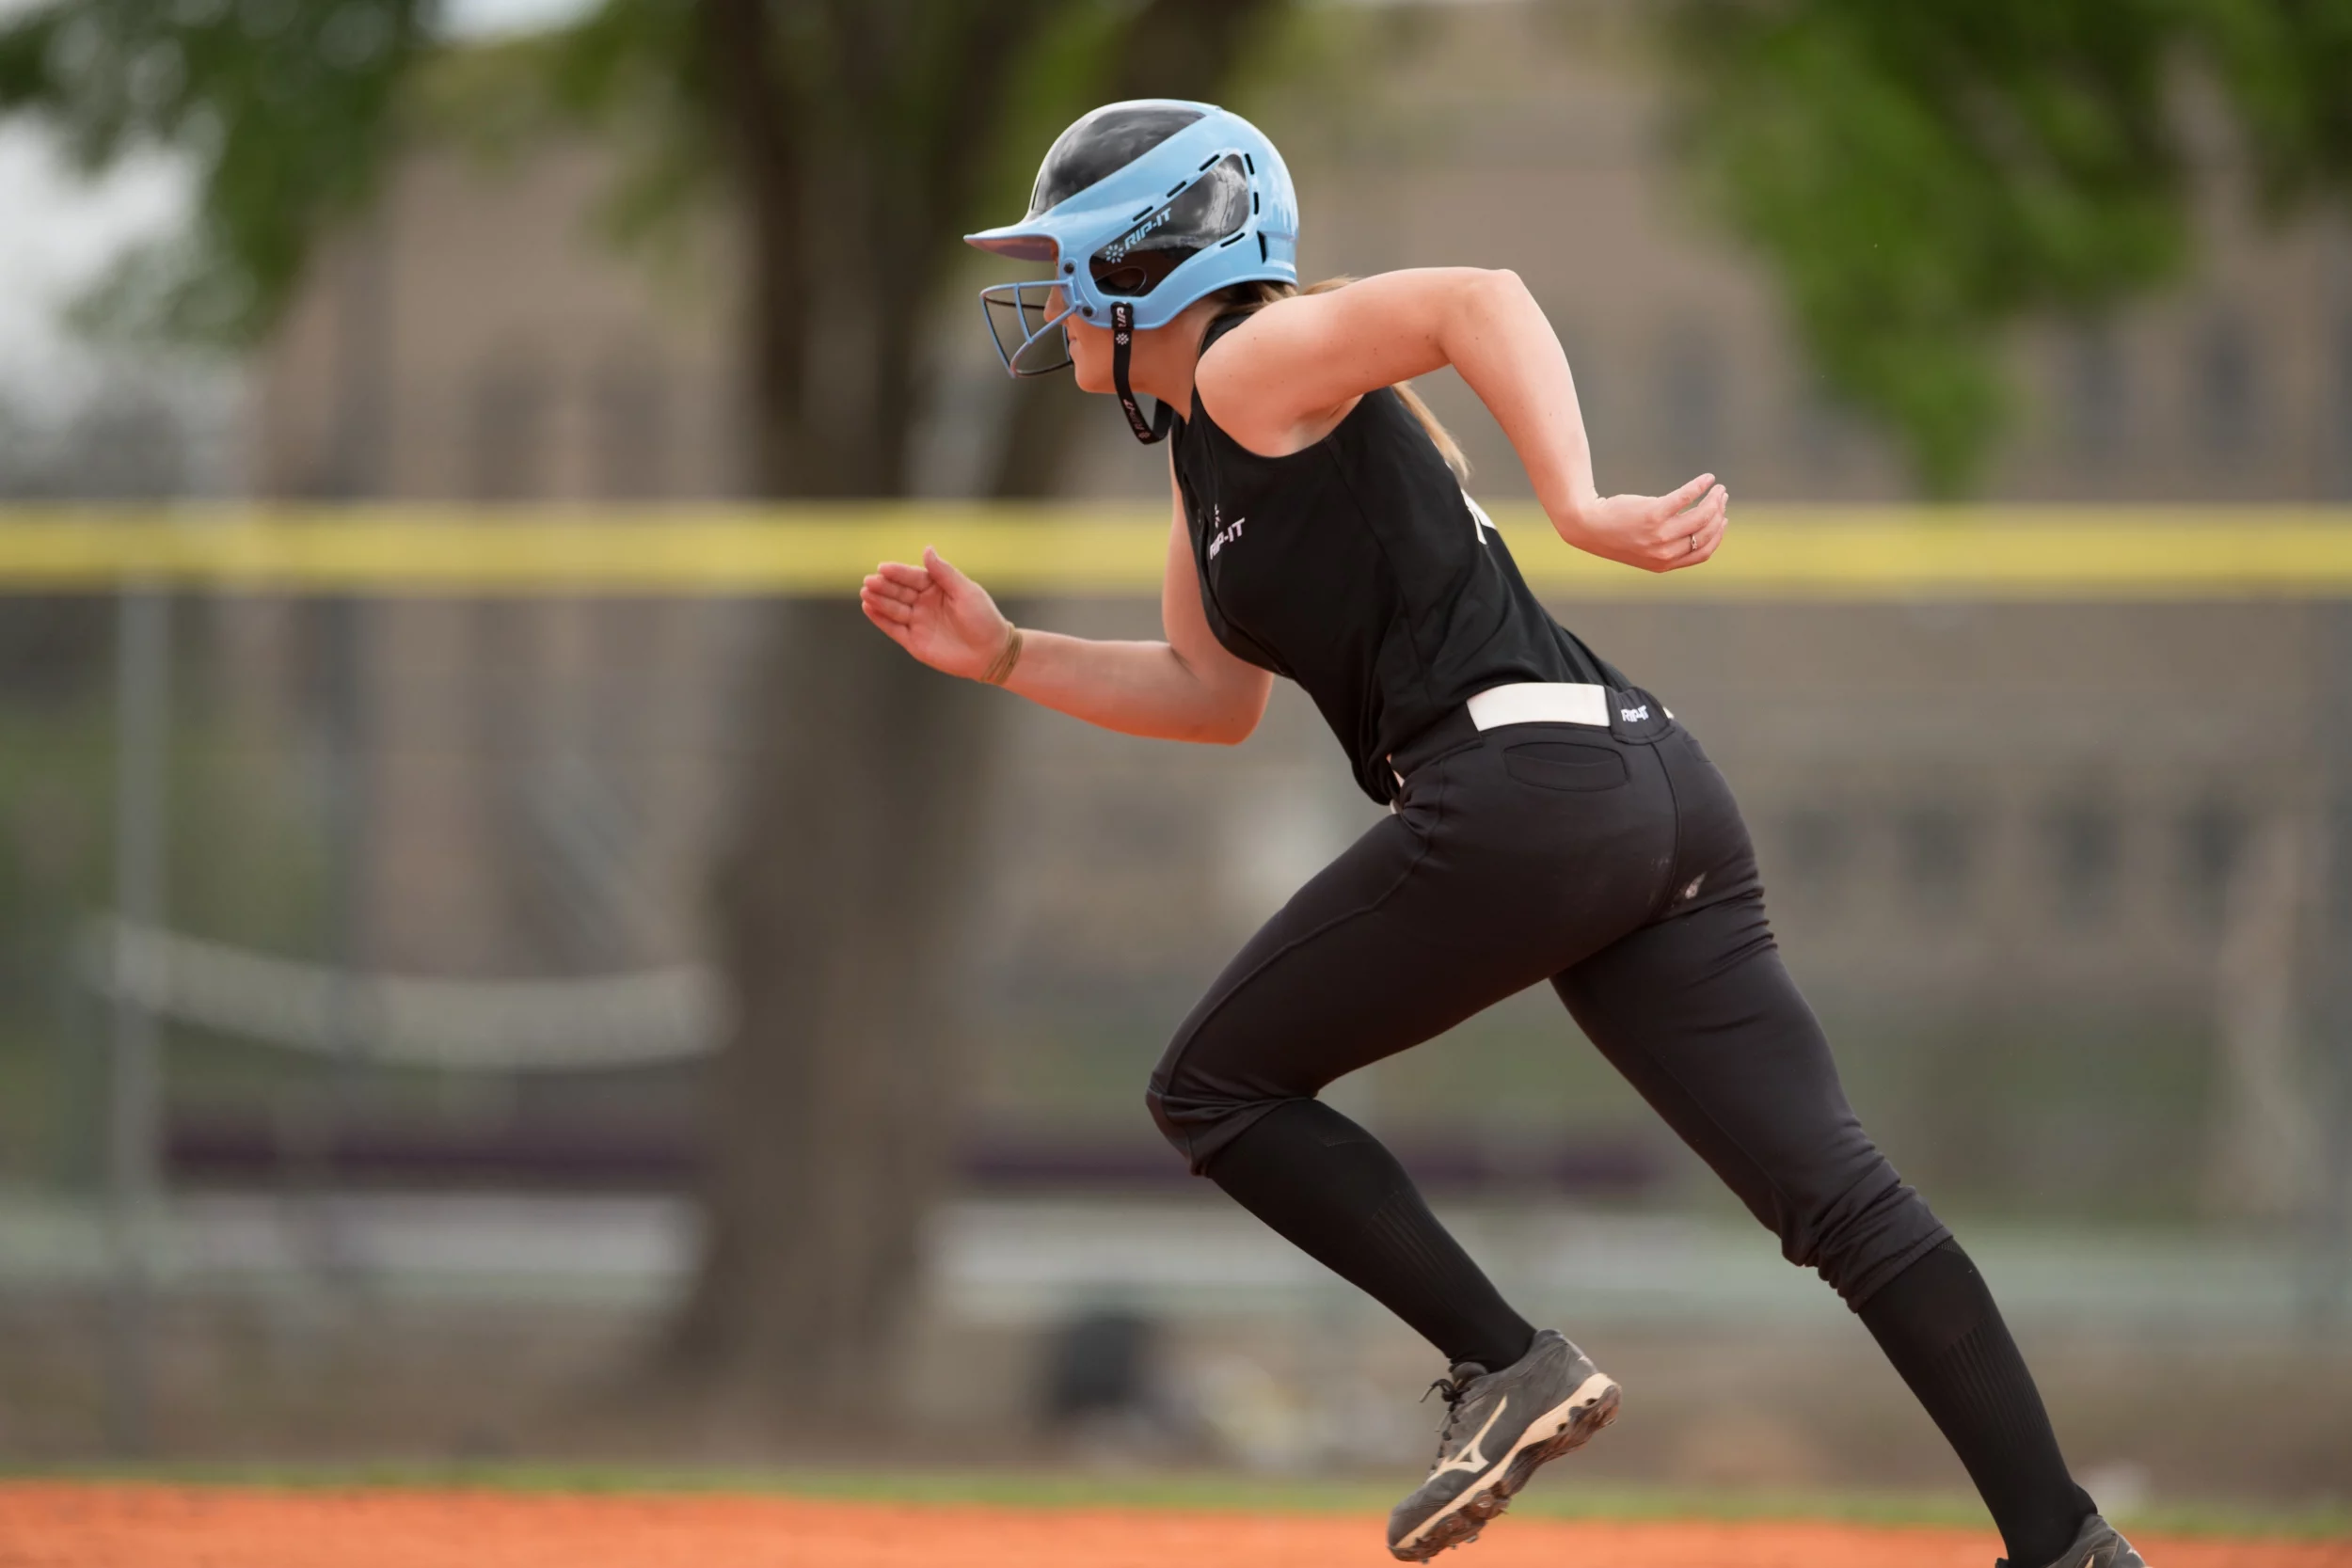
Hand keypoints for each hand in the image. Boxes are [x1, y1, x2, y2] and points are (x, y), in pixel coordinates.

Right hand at [860, 546, 1014, 679]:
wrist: (991, 653)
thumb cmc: (983, 618)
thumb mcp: (966, 591)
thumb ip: (944, 572)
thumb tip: (926, 549)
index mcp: (937, 587)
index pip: (913, 577)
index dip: (898, 572)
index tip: (883, 567)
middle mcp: (924, 603)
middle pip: (899, 592)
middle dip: (883, 586)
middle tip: (869, 581)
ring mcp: (918, 622)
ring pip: (893, 609)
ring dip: (878, 601)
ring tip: (865, 593)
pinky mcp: (914, 641)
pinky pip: (893, 629)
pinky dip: (880, 619)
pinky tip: (868, 608)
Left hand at [1555, 472, 1728, 572]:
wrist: (1585, 524)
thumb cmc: (1613, 533)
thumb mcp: (1641, 547)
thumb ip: (1665, 545)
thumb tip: (1692, 528)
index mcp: (1663, 564)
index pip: (1703, 553)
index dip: (1717, 536)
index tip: (1723, 520)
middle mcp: (1664, 553)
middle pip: (1706, 534)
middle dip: (1719, 514)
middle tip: (1722, 497)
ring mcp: (1659, 535)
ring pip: (1701, 517)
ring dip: (1715, 500)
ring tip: (1718, 488)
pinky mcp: (1654, 514)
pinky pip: (1686, 498)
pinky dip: (1700, 487)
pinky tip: (1707, 478)